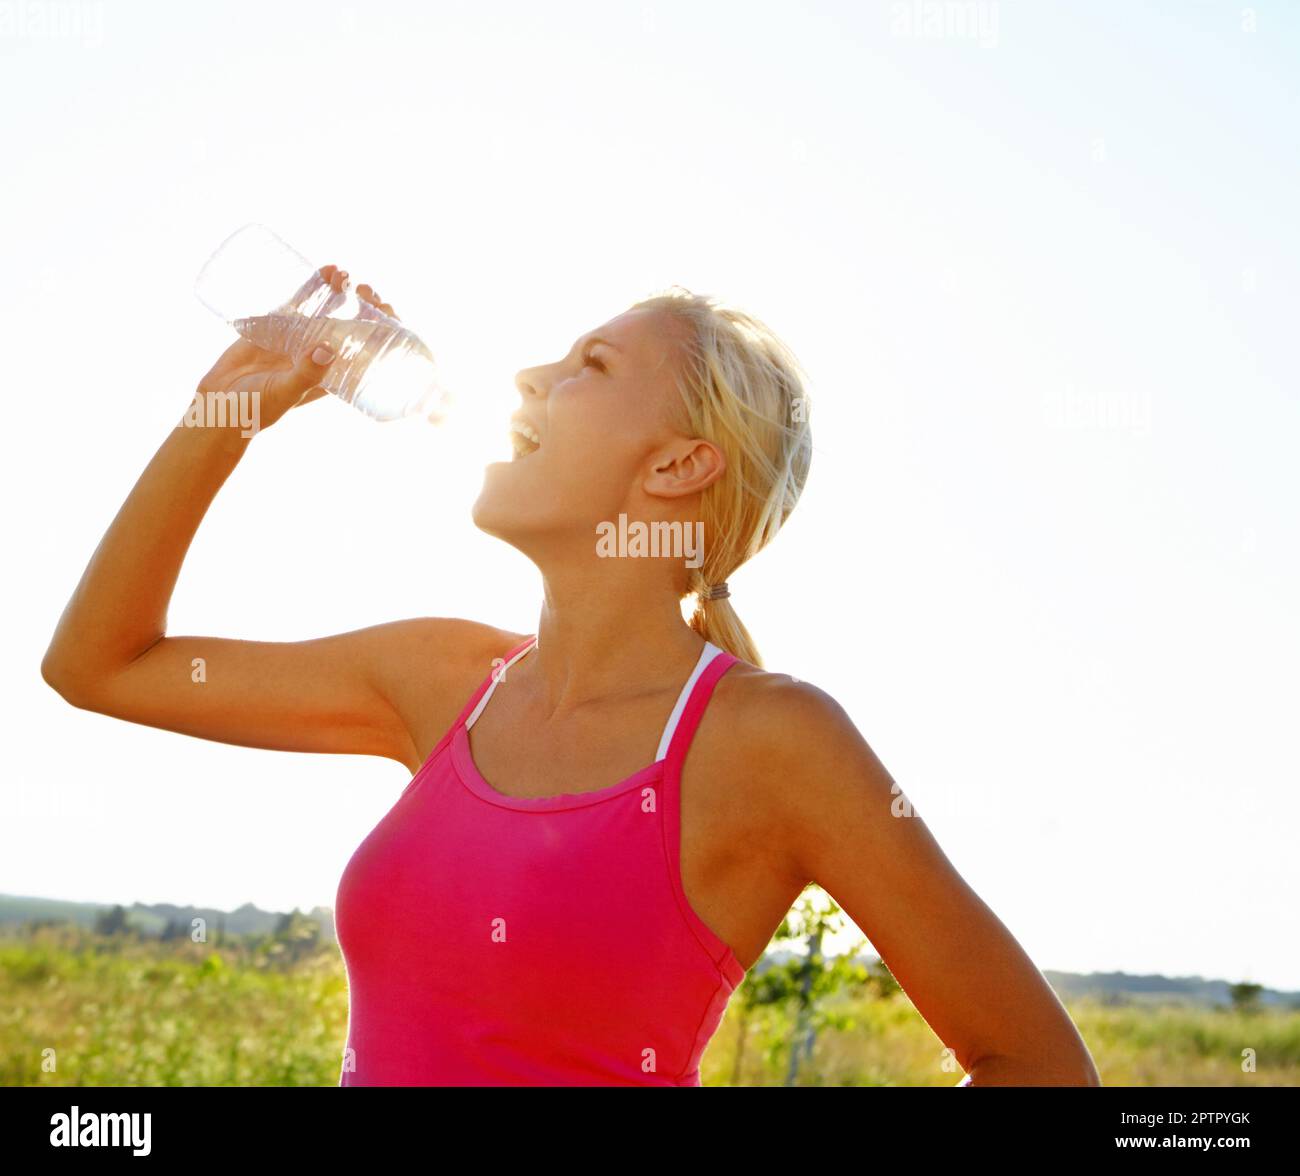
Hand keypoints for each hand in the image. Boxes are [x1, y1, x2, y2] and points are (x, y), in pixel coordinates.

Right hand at [192, 268, 400, 432]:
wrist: (217, 403)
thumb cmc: (255, 408)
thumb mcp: (284, 393)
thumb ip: (305, 375)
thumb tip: (328, 350)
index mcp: (334, 375)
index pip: (368, 352)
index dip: (383, 332)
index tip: (388, 313)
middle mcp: (322, 354)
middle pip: (353, 326)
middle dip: (365, 306)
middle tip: (366, 291)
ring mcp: (301, 338)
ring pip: (329, 309)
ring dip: (341, 291)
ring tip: (345, 275)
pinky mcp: (277, 325)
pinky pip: (301, 301)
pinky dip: (315, 285)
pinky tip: (327, 270)